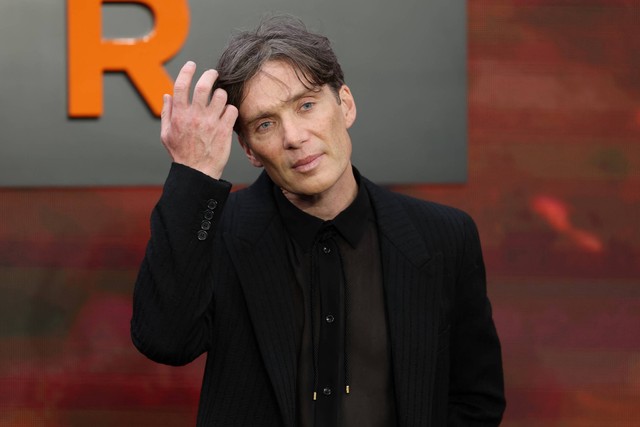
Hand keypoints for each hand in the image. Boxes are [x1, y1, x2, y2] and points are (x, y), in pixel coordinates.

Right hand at [160, 61, 238, 178]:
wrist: (197, 172)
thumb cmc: (181, 154)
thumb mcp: (166, 134)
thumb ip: (167, 113)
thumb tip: (167, 96)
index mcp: (179, 115)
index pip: (181, 85)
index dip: (187, 71)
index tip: (192, 65)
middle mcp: (195, 116)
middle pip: (204, 85)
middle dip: (210, 74)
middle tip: (214, 73)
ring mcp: (211, 123)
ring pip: (220, 96)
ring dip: (221, 94)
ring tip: (220, 99)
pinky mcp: (224, 131)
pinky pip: (232, 110)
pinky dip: (231, 109)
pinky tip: (227, 114)